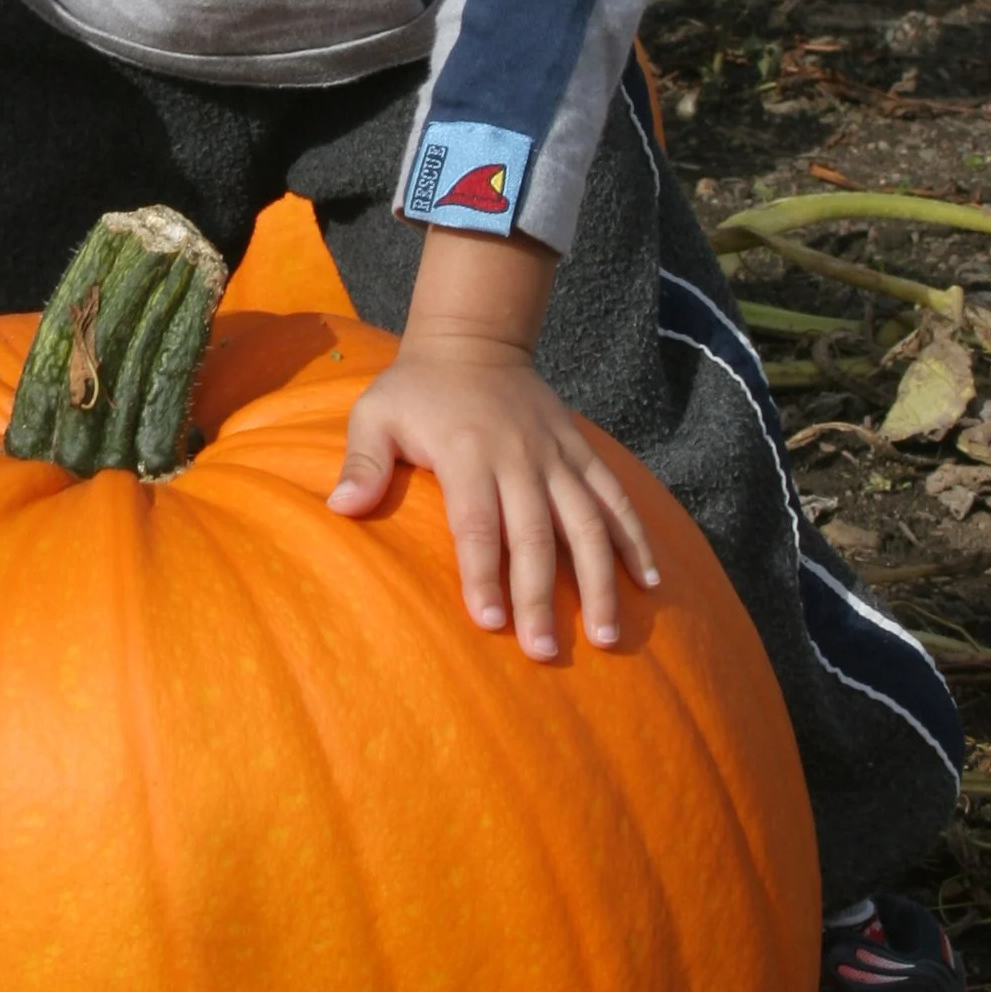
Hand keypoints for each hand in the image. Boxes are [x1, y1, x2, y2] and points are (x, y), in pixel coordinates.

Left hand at [325, 225, 656, 657]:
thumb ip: (362, 462)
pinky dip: (635, 538)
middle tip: (544, 652)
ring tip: (606, 635)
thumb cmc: (415, 389)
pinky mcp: (581, 452)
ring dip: (600, 580)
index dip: (484, 573)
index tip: (490, 621)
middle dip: (541, 596)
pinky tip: (649, 582)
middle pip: (535, 535)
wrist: (474, 339)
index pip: (478, 522)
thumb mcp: (375, 414)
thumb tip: (340, 509)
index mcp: (467, 451)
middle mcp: (519, 456)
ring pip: (587, 522)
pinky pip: (615, 497)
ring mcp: (556, 455)